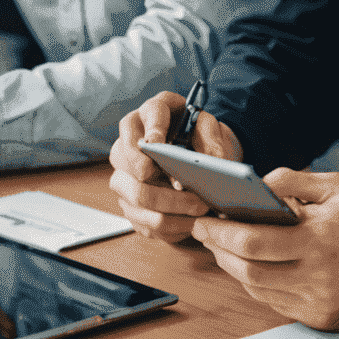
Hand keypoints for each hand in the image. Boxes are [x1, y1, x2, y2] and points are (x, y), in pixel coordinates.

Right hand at [108, 90, 242, 241]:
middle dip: (162, 182)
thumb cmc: (202, 138)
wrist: (200, 154)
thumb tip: (214, 161)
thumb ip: (212, 138)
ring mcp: (124, 176)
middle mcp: (127, 144)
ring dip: (170, 208)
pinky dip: (169, 225)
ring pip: (136, 197)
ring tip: (199, 208)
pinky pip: (142, 220)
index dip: (147, 131)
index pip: (140, 118)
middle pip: (130, 164)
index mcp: (150, 114)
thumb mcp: (211, 129)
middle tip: (191, 191)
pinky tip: (191, 221)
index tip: (157, 143)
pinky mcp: (129, 203)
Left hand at [191, 169, 338, 329]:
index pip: (253, 242)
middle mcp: (316, 276)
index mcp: (318, 240)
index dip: (220, 233)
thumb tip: (254, 186)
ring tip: (225, 247)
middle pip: (248, 270)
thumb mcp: (335, 186)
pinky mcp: (322, 319)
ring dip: (236, 269)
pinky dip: (260, 284)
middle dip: (220, 251)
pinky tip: (254, 266)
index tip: (203, 221)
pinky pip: (277, 304)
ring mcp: (318, 302)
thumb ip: (291, 180)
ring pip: (259, 290)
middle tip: (206, 233)